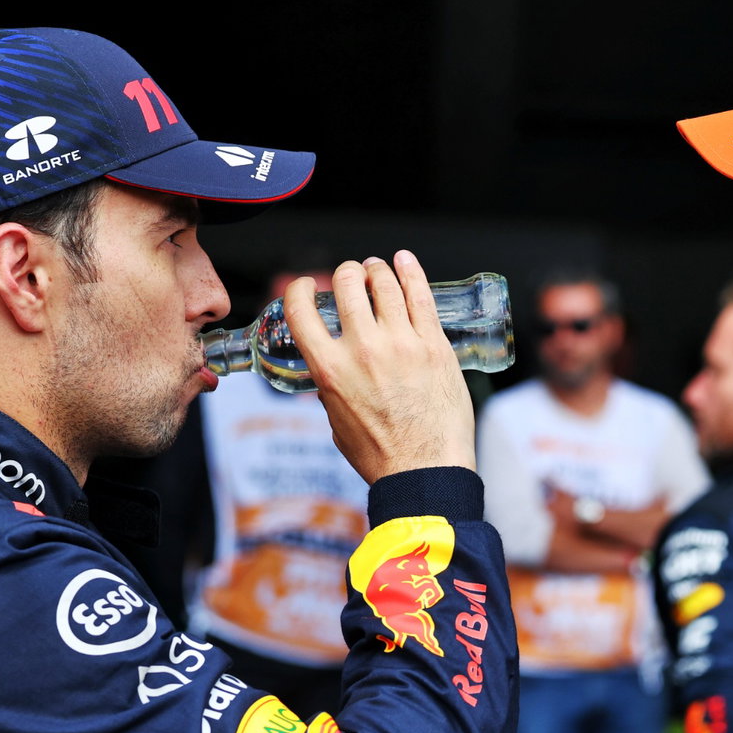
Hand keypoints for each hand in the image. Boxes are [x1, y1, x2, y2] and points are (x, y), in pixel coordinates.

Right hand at [283, 251, 474, 483]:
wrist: (425, 471)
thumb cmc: (382, 456)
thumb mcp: (337, 422)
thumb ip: (332, 391)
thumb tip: (333, 378)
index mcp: (329, 369)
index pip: (301, 309)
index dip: (299, 288)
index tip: (306, 285)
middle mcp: (362, 349)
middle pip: (348, 283)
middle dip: (347, 273)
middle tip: (353, 276)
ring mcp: (402, 343)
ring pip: (385, 283)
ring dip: (377, 269)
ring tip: (378, 268)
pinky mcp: (434, 345)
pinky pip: (421, 295)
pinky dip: (411, 271)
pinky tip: (404, 261)